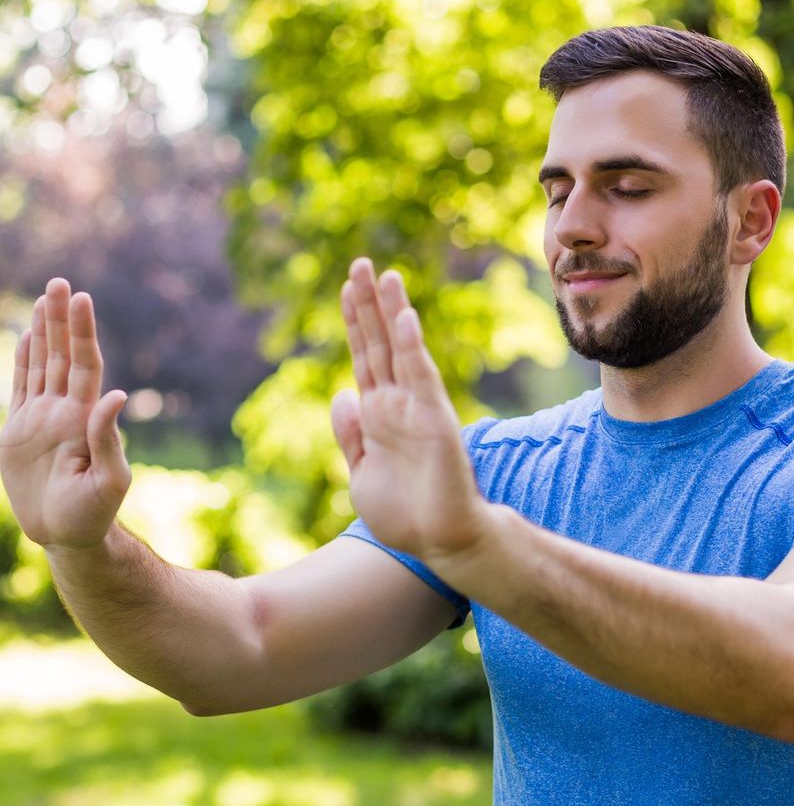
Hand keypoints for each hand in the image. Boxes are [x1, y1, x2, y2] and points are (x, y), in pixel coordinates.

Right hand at [0, 279, 130, 549]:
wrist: (66, 535)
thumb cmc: (94, 514)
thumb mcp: (109, 480)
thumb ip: (109, 439)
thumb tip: (116, 395)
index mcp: (85, 418)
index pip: (85, 364)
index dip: (83, 333)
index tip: (82, 299)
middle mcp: (66, 411)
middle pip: (64, 356)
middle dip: (62, 321)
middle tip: (61, 283)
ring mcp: (43, 418)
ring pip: (43, 365)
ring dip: (44, 332)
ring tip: (46, 298)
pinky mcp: (20, 432)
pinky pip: (21, 386)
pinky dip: (24, 360)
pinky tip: (27, 336)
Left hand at [331, 258, 489, 565]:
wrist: (439, 542)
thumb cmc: (404, 514)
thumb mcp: (360, 473)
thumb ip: (351, 435)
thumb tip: (342, 395)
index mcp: (378, 415)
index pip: (365, 357)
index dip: (355, 323)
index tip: (345, 288)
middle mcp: (397, 404)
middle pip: (379, 343)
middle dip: (368, 304)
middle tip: (360, 263)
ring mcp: (417, 408)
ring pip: (400, 350)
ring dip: (391, 312)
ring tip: (383, 273)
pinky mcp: (435, 419)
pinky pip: (421, 376)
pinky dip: (413, 347)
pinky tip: (404, 317)